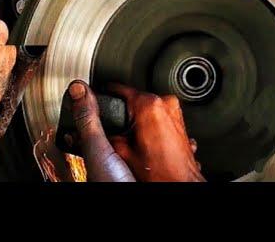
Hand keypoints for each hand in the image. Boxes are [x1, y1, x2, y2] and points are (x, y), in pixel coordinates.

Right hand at [67, 80, 204, 181]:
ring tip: (134, 139)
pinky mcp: (180, 123)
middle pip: (134, 99)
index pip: (119, 88)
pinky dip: (151, 126)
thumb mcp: (121, 152)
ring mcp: (175, 113)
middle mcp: (165, 104)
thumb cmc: (159, 173)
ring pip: (147, 108)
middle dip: (124, 112)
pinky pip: (160, 117)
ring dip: (138, 119)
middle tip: (117, 129)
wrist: (180, 184)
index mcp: (149, 106)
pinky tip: (147, 141)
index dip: (105, 95)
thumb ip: (105, 132)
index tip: (98, 97)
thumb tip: (94, 123)